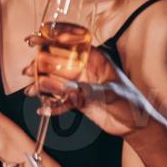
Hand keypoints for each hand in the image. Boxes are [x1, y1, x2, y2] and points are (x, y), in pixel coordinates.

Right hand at [26, 41, 155, 137]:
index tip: (34, 40)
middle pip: (57, 62)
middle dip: (40, 65)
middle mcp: (85, 69)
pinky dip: (51, 104)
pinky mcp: (78, 100)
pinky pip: (60, 100)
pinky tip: (43, 108)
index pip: (70, 44)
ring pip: (56, 81)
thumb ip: (79, 90)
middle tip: (28, 71)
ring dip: (42, 85)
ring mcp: (80, 85)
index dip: (51, 40)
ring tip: (31, 91)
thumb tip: (56, 85)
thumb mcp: (106, 94)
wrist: (138, 127)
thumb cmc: (131, 103)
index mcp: (95, 59)